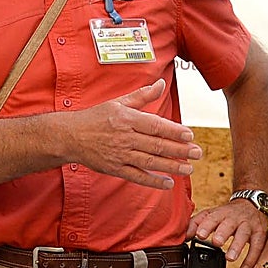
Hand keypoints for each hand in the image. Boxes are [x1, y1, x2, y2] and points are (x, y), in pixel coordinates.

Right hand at [70, 80, 201, 189]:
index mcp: (127, 119)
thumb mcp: (118, 102)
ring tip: (188, 168)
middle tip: (197, 153)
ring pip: (150, 162)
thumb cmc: (95, 118)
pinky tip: (168, 183)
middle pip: (157, 145)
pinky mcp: (115, 168)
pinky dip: (153, 181)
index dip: (174, 131)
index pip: (155, 125)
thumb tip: (160, 84)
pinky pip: (137, 176)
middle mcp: (125, 137)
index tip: (190, 135)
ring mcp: (120, 154)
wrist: (70, 136)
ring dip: (171, 167)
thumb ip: (142, 96)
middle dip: (179, 150)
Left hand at [189, 199, 267, 262]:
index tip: (200, 234)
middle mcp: (235, 218)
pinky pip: (257, 246)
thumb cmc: (228, 214)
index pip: (212, 217)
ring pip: (244, 234)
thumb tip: (184, 237)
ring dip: (237, 246)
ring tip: (230, 258)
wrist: (252, 204)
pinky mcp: (259, 233)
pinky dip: (251, 259)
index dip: (206, 225)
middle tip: (216, 242)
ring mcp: (248, 225)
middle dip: (223, 233)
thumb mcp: (212, 215)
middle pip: (229, 224)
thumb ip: (196, 224)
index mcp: (221, 213)